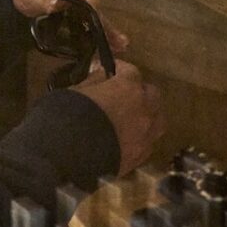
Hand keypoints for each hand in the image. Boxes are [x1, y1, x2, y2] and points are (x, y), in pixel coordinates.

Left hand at [13, 0, 128, 55]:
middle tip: (118, 39)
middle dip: (105, 23)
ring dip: (106, 30)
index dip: (93, 6)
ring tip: (120, 45)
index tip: (95, 23)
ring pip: (96, 16)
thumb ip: (47, 0)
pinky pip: (89, 22)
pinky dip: (98, 32)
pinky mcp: (78, 11)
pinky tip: (111, 44)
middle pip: (96, 5)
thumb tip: (57, 6)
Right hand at [72, 60, 164, 174]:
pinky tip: (128, 140)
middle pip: (151, 93)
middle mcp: (143, 109)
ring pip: (158, 119)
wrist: (69, 156)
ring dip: (148, 115)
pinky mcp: (140, 156)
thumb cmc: (69, 116)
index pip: (131, 71)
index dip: (120, 70)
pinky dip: (141, 138)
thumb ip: (95, 81)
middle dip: (139, 91)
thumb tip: (102, 76)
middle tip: (124, 94)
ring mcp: (145, 134)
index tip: (112, 71)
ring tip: (133, 118)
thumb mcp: (78, 90)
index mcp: (127, 88)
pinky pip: (148, 142)